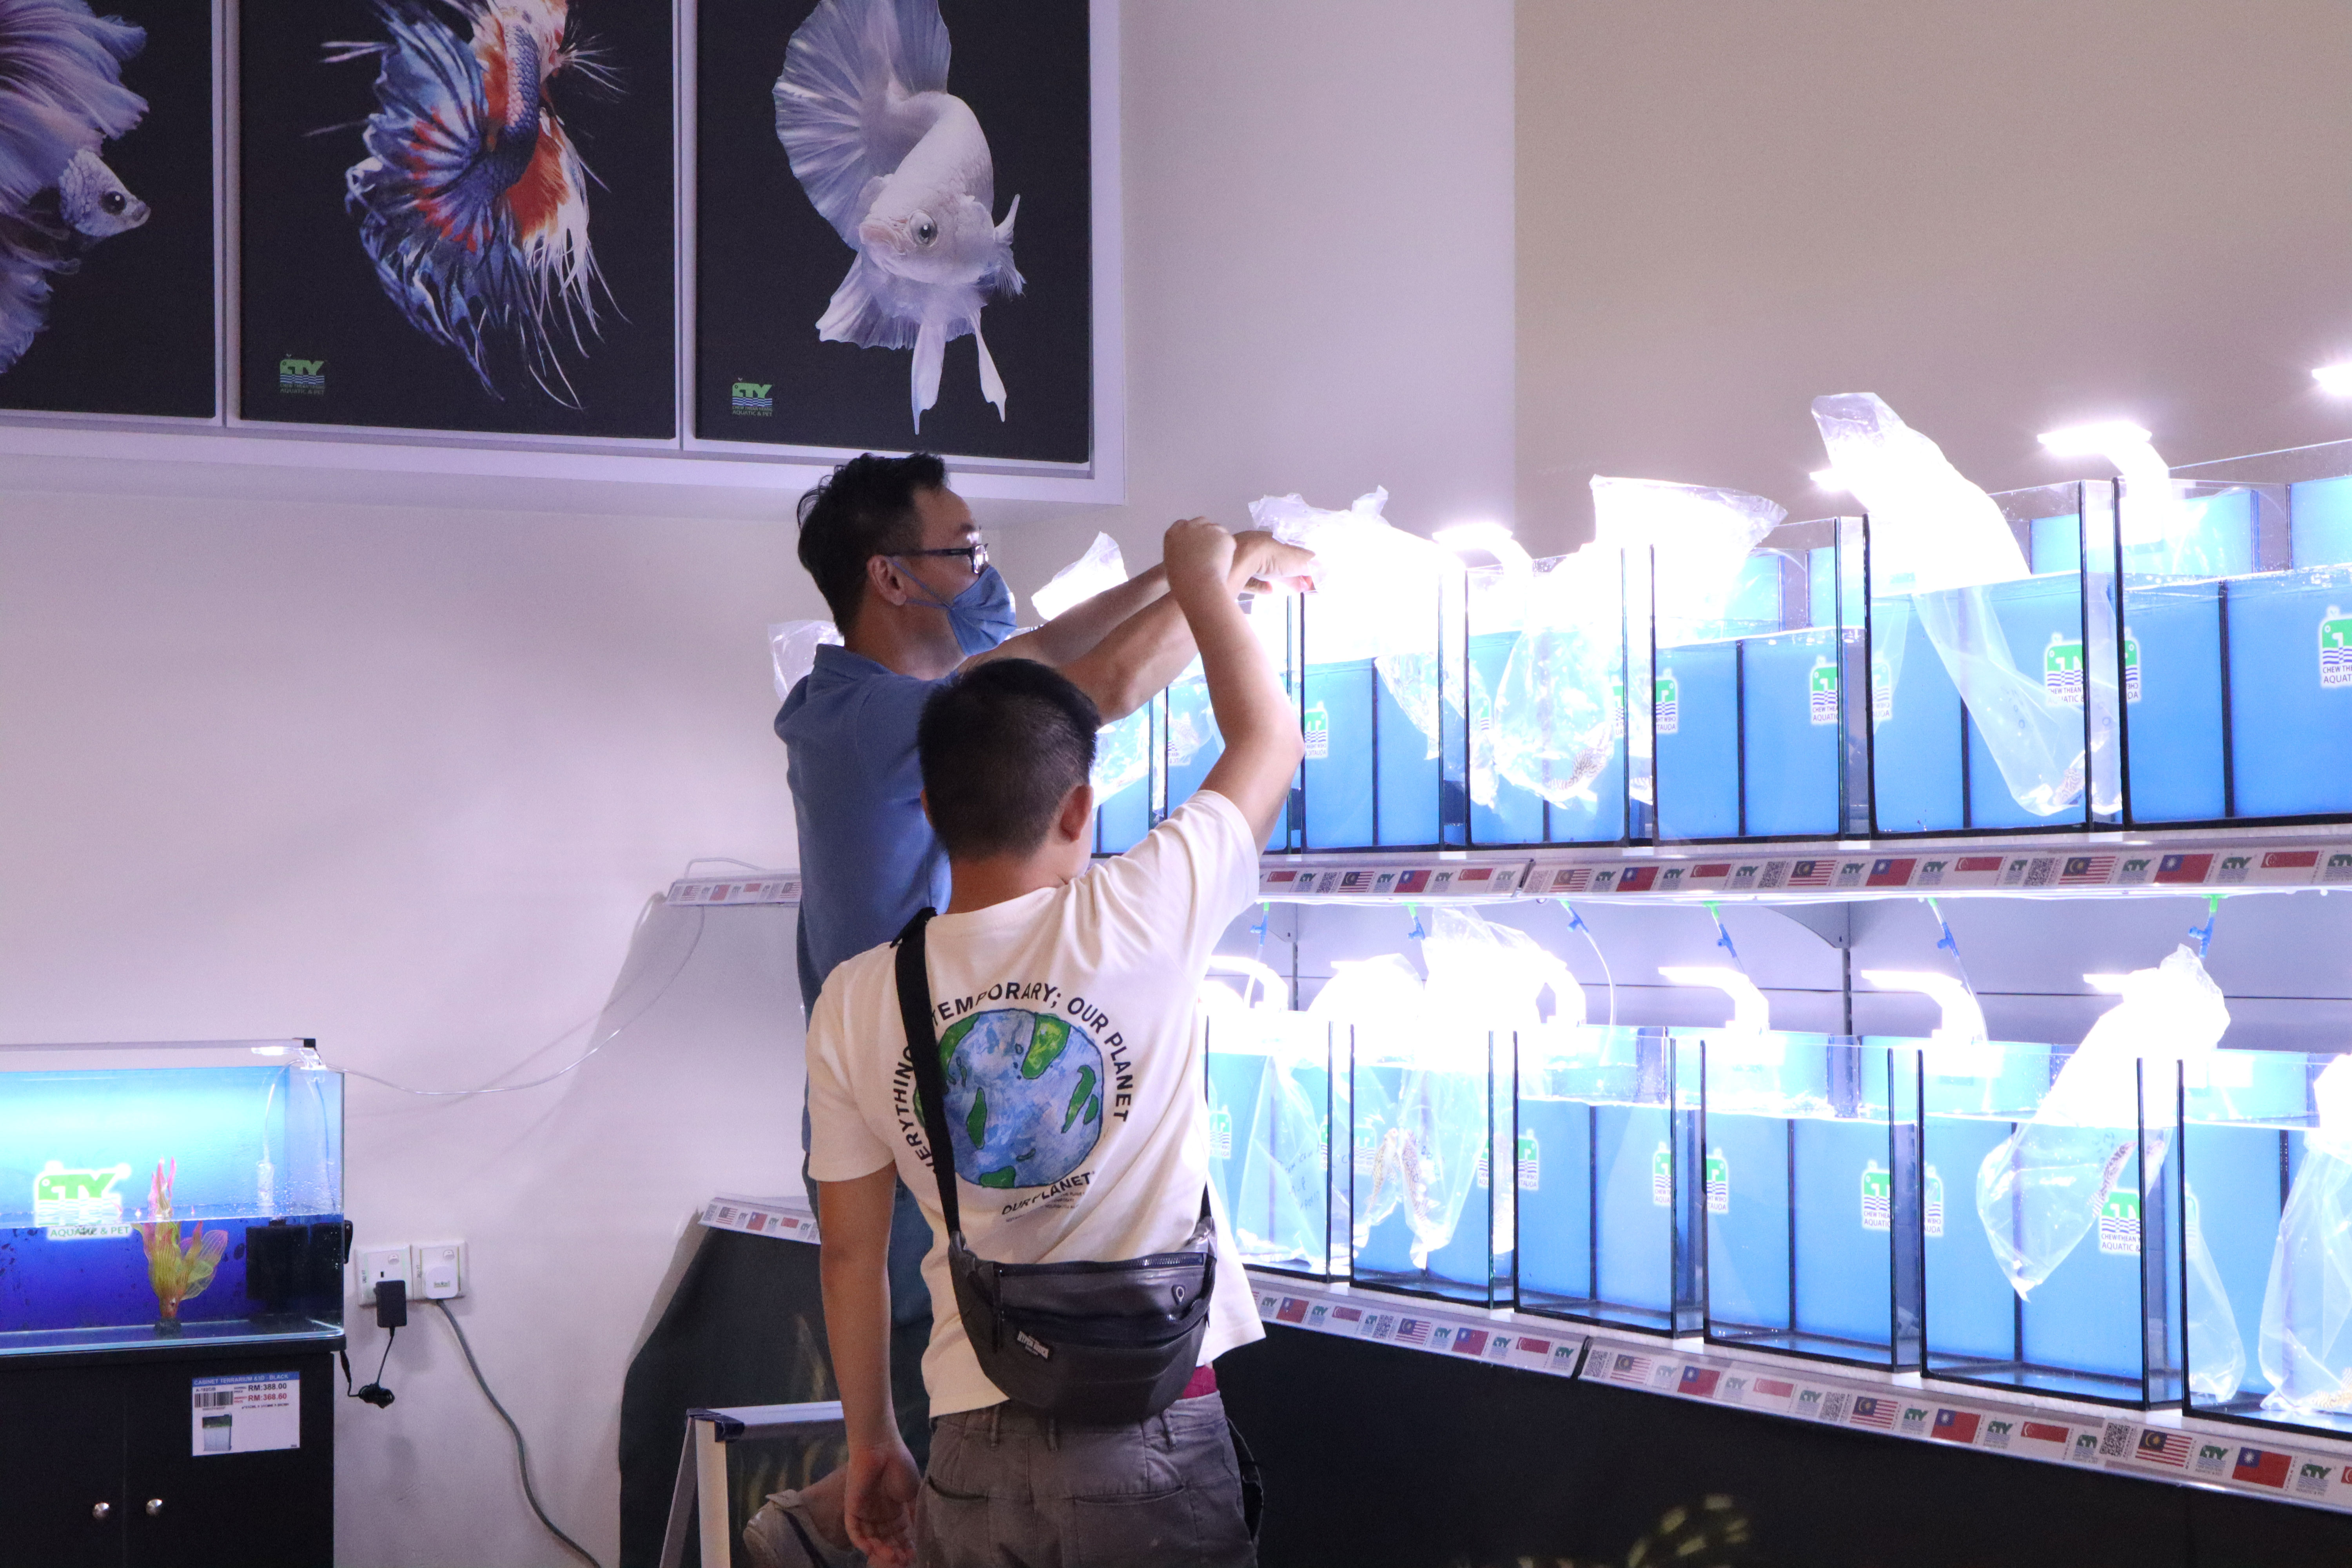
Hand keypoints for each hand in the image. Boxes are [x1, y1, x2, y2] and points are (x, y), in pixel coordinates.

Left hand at [842, 1440, 920, 1566]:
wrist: (881, 1447)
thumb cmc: (899, 1465)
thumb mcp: (912, 1492)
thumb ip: (914, 1511)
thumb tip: (920, 1531)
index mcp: (893, 1508)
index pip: (899, 1533)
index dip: (906, 1545)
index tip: (914, 1554)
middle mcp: (879, 1513)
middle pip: (886, 1538)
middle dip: (895, 1550)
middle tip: (904, 1560)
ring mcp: (865, 1512)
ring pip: (871, 1537)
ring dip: (880, 1549)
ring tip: (892, 1557)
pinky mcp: (852, 1508)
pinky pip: (854, 1530)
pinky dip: (861, 1541)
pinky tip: (871, 1549)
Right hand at [1162, 516, 1237, 588]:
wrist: (1197, 586)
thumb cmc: (1183, 582)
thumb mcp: (1172, 563)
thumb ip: (1179, 550)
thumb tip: (1189, 551)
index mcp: (1173, 533)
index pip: (1183, 525)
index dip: (1191, 534)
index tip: (1196, 544)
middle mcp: (1190, 527)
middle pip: (1201, 522)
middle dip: (1206, 533)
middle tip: (1210, 551)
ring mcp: (1208, 529)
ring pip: (1217, 529)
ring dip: (1218, 541)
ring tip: (1216, 561)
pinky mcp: (1224, 536)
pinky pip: (1228, 541)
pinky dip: (1228, 550)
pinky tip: (1223, 564)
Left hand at [1231, 529, 1317, 594]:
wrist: (1239, 559)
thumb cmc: (1271, 555)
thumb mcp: (1298, 558)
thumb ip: (1311, 563)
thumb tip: (1323, 569)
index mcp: (1273, 540)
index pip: (1291, 551)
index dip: (1302, 564)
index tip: (1309, 577)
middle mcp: (1258, 548)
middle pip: (1278, 562)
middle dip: (1291, 573)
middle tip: (1301, 585)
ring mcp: (1245, 560)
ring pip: (1264, 569)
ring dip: (1277, 578)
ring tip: (1287, 588)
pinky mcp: (1236, 575)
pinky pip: (1250, 580)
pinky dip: (1261, 586)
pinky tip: (1269, 590)